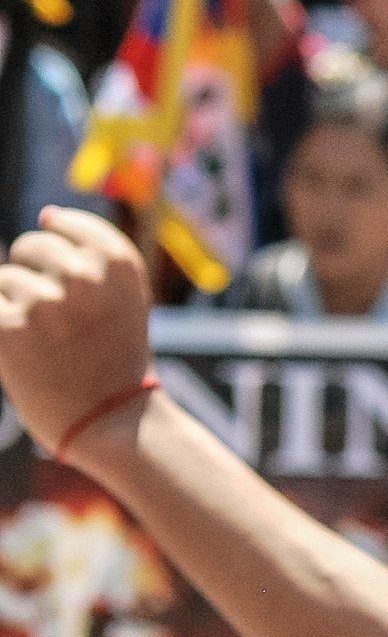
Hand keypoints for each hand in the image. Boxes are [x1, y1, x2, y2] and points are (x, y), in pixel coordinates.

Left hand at [0, 212, 156, 462]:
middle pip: (30, 247)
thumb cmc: (117, 357)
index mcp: (119, 263)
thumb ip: (93, 254)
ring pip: (6, 278)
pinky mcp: (8, 328)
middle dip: (35, 275)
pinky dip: (4, 323)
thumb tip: (47, 214)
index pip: (65, 223)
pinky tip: (23, 346)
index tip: (75, 286)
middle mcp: (83, 275)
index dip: (63, 250)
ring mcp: (44, 301)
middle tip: (60, 320)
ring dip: (17, 304)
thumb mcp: (126, 296)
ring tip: (47, 339)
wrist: (113, 422)